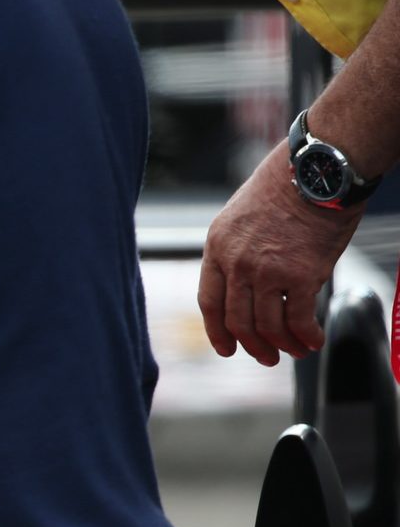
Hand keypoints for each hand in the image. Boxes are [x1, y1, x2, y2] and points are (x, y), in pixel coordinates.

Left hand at [198, 143, 363, 365]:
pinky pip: (298, 320)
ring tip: (295, 351)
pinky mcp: (301, 275)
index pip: (209, 301)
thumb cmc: (287, 184)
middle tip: (266, 357)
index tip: (227, 348)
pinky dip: (306, 336)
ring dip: (282, 345)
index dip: (217, 330)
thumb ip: (239, 249)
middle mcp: (236, 263)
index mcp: (217, 247)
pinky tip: (314, 340)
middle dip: (252, 345)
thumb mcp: (242, 215)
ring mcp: (267, 271)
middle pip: (237, 320)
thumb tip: (248, 282)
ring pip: (267, 325)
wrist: (318, 168)